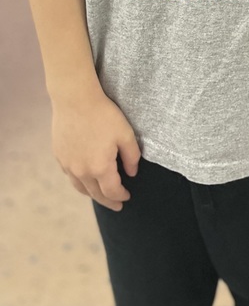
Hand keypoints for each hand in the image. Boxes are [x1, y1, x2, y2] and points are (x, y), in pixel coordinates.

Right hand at [51, 90, 140, 210]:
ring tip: (101, 196)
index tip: (128, 196)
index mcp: (100, 167)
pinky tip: (85, 178)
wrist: (75, 100)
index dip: (121, 196)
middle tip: (117, 206)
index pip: (112, 191)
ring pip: (81, 187)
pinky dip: (80, 182)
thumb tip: (132, 173)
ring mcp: (68, 165)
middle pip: (96, 194)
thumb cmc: (104, 115)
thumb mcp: (125, 134)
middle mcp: (82, 171)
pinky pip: (71, 176)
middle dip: (108, 201)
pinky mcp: (60, 156)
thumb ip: (132, 156)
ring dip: (93, 194)